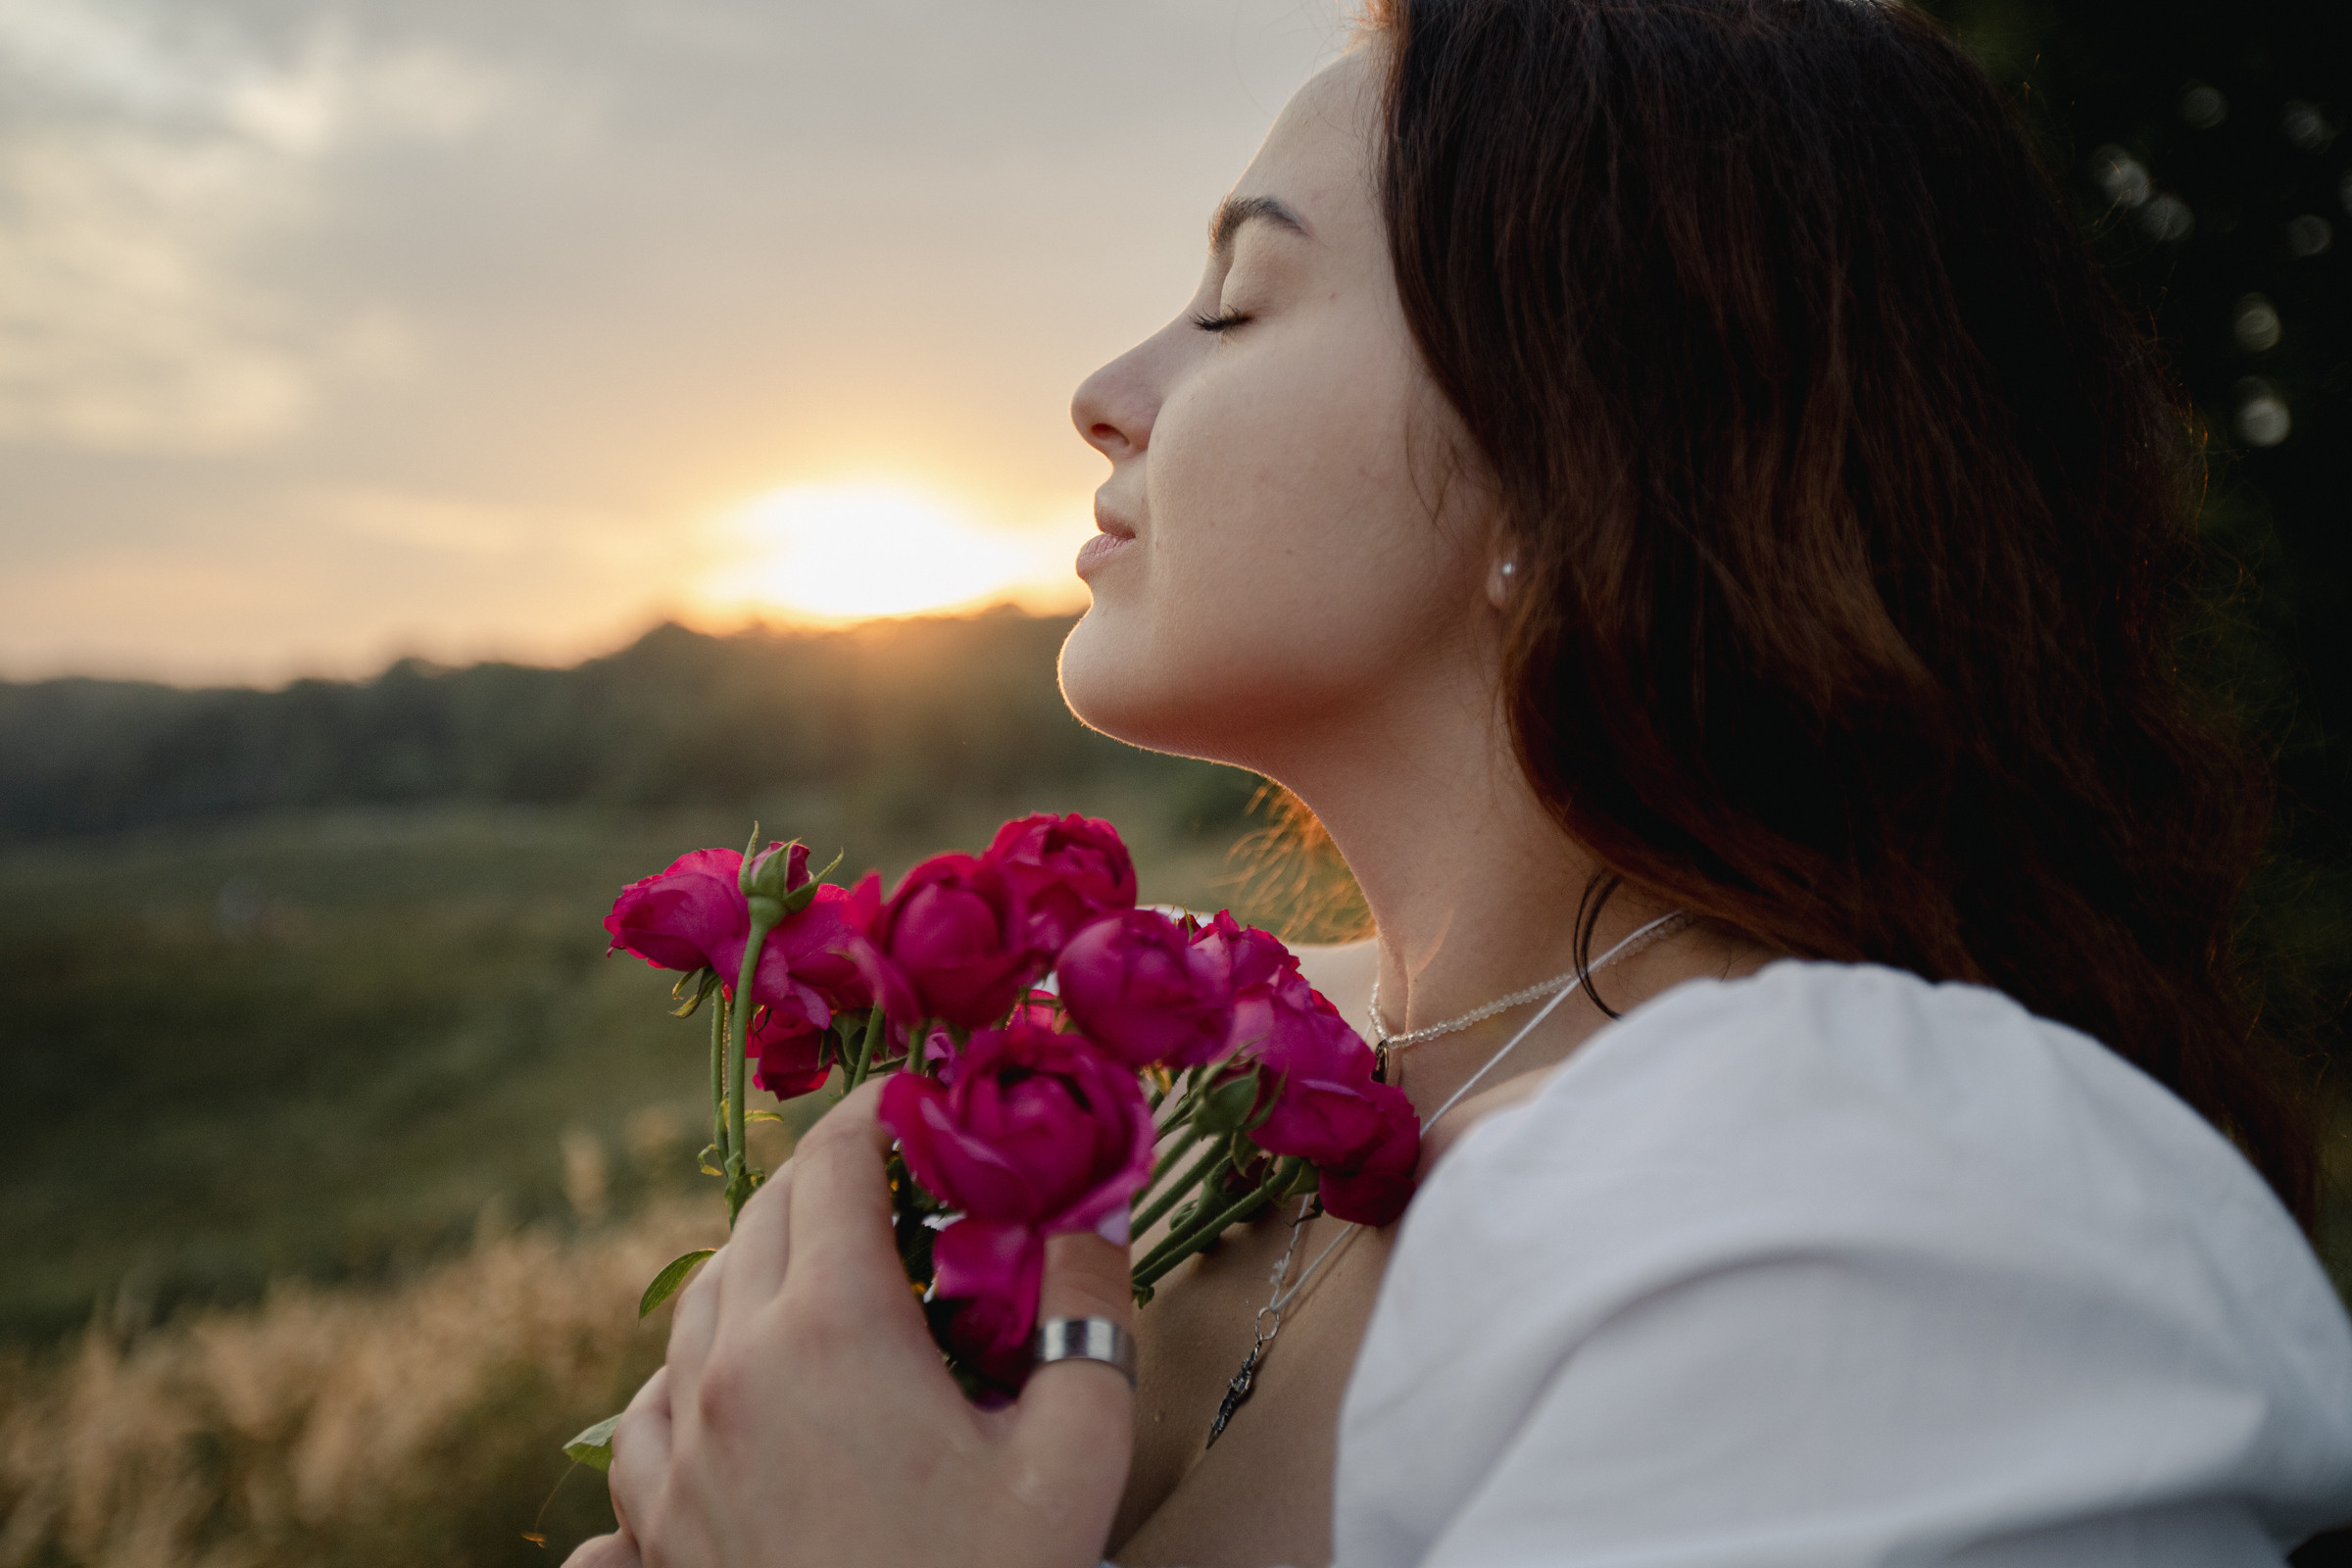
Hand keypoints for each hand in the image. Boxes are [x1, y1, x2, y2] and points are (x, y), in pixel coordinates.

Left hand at [562, 1079, 1135, 1567]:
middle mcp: (730, 1371)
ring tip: (831, 1281)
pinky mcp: (654, 1529)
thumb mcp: (1076, 1449)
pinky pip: (646, 1416)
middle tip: (900, 1184)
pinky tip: (737, 1398)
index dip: (882, 1109)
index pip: (835, 1162)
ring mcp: (677, 1453)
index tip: (924, 1097)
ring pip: (694, 1308)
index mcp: (829, 1330)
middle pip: (761, 1218)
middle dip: (830, 1179)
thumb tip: (1098, 1200)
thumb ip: (1090, 1306)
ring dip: (760, 1269)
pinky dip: (691, 1377)